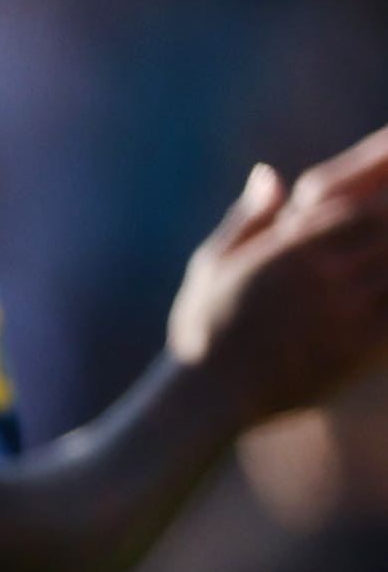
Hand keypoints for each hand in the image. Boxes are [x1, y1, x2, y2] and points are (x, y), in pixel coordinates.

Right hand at [167, 127, 387, 420]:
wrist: (206, 397)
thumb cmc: (203, 330)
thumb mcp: (212, 265)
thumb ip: (249, 219)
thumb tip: (271, 174)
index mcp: (291, 248)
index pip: (363, 209)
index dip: (382, 206)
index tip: (382, 208)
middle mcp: (324, 275)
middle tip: (384, 246)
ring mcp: (345, 312)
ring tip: (381, 275)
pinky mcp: (357, 349)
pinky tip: (386, 305)